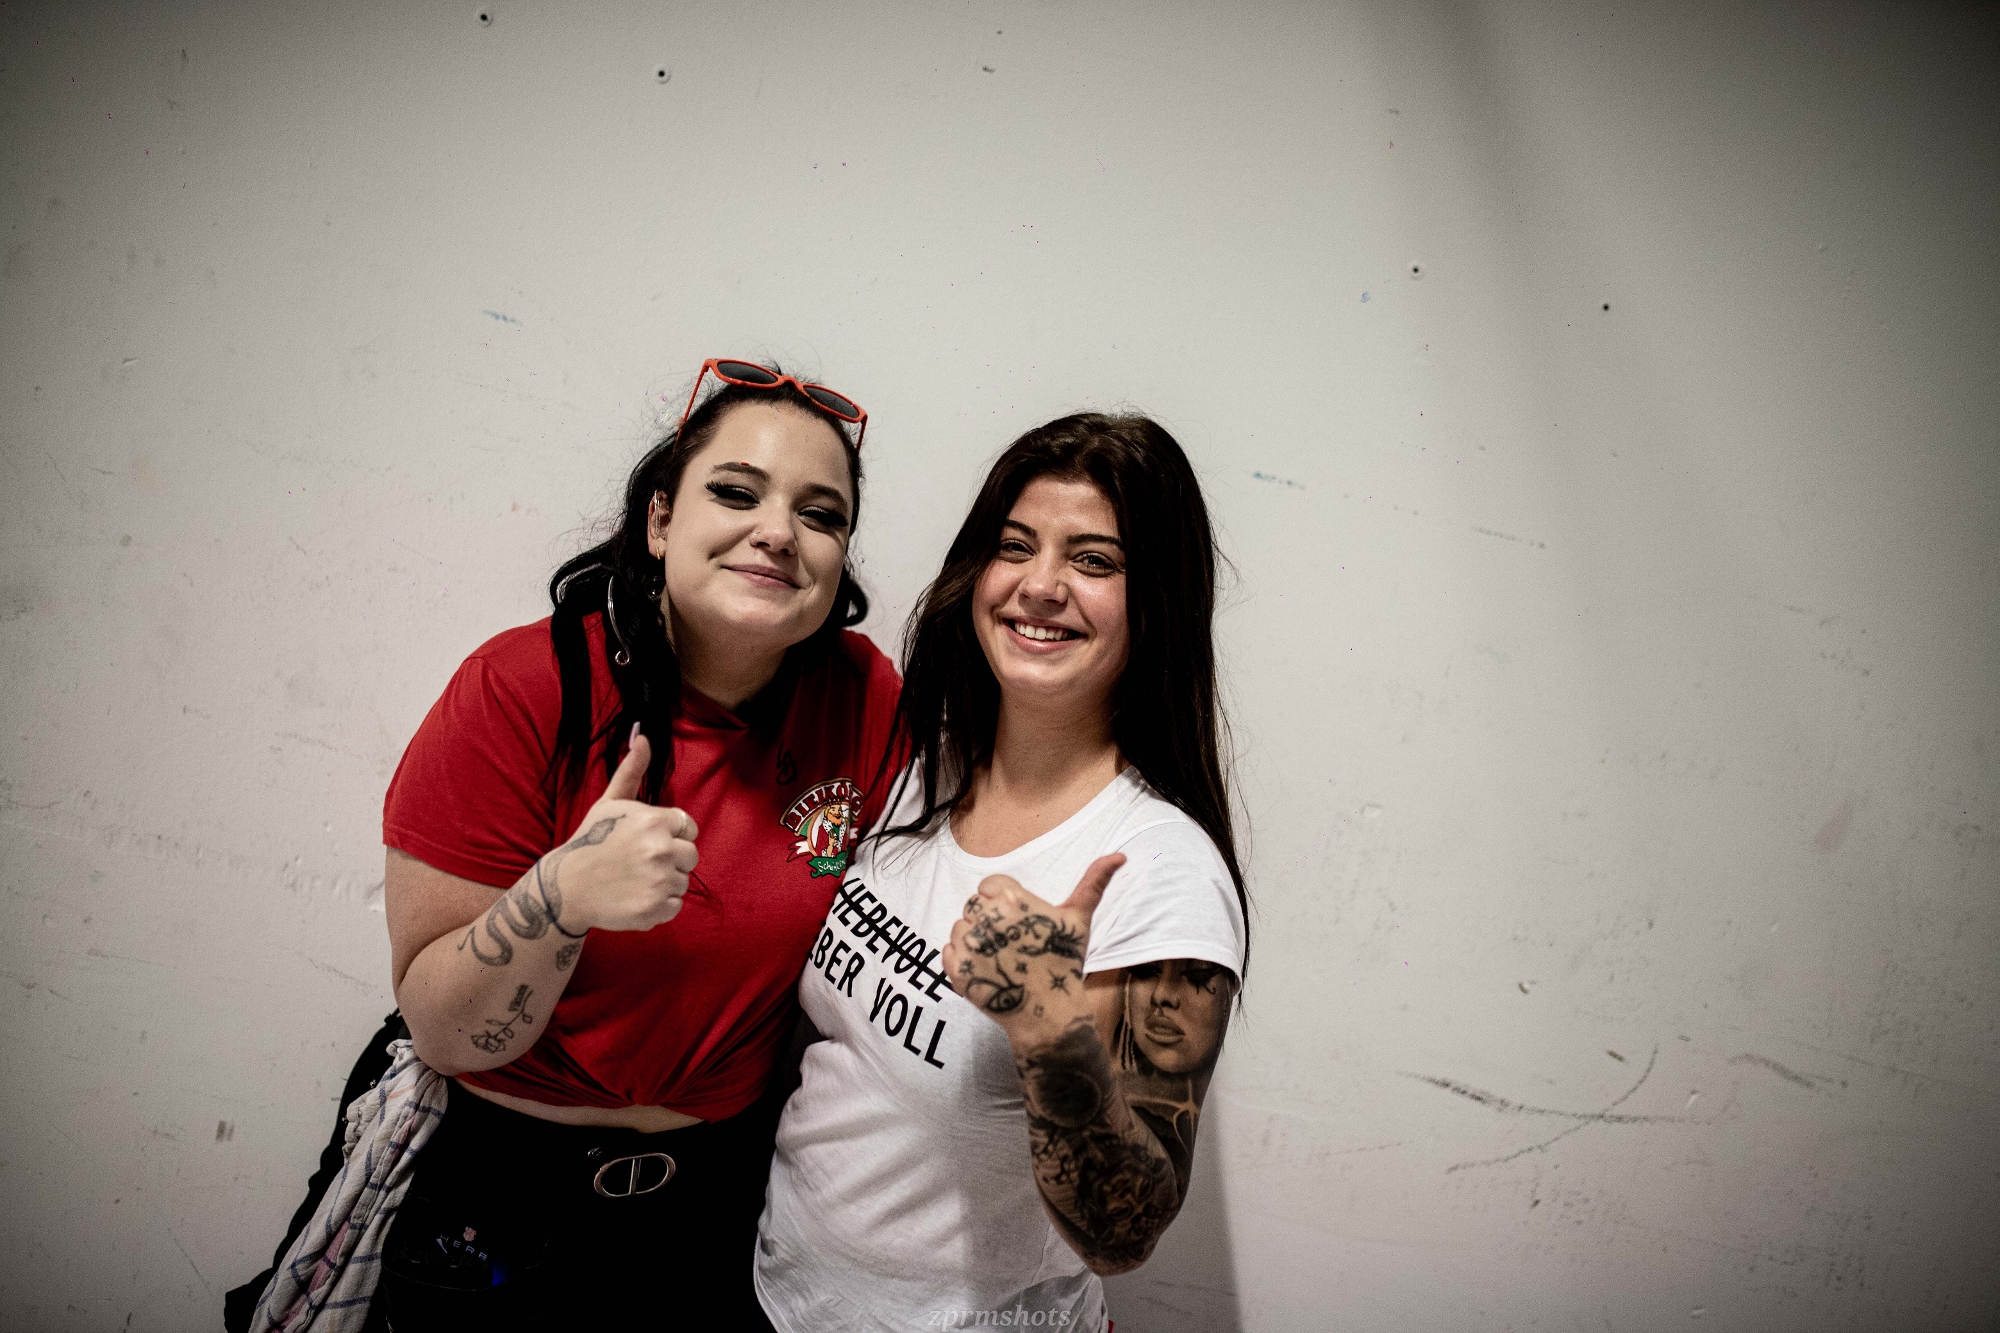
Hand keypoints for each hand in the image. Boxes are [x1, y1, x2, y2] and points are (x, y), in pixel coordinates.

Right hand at [555, 729, 699, 932]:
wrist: (565, 887)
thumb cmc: (591, 841)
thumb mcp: (610, 802)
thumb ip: (632, 770)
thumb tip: (643, 736)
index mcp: (655, 821)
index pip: (688, 827)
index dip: (670, 834)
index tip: (646, 841)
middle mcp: (661, 850)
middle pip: (691, 856)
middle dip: (671, 859)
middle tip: (640, 862)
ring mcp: (659, 881)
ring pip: (682, 882)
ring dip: (663, 883)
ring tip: (634, 880)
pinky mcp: (655, 909)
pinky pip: (675, 906)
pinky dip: (658, 906)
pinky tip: (634, 897)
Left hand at [944, 854, 1124, 1043]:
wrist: (1050, 1014)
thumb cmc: (1065, 962)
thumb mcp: (1079, 919)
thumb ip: (1094, 883)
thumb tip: (1120, 856)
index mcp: (1013, 899)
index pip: (989, 885)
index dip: (1002, 902)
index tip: (1018, 922)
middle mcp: (988, 917)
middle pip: (974, 905)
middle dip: (989, 920)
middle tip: (1011, 942)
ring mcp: (970, 945)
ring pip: (960, 927)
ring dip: (975, 939)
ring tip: (1001, 956)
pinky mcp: (957, 969)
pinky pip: (948, 950)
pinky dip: (962, 959)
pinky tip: (986, 969)